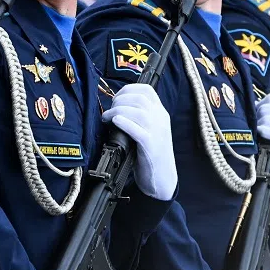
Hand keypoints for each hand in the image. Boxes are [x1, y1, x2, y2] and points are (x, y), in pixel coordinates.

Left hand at [101, 84, 176, 201]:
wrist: (162, 179)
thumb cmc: (150, 154)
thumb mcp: (149, 130)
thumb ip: (138, 117)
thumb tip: (116, 106)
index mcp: (161, 113)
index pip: (147, 90)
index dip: (128, 89)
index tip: (116, 98)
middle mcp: (161, 120)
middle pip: (139, 99)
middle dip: (119, 101)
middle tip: (109, 111)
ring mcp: (157, 132)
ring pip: (138, 112)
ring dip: (117, 111)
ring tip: (107, 118)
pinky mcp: (151, 146)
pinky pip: (137, 129)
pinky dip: (124, 123)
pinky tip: (115, 122)